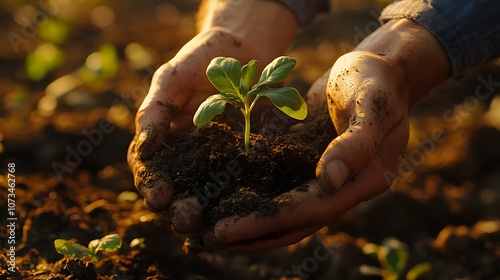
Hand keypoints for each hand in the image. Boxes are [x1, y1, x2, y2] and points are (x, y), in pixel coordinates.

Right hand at [128, 0, 298, 217]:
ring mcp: (219, 161)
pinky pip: (245, 180)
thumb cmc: (200, 60)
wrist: (244, 51)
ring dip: (209, 211)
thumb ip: (155, 110)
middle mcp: (189, 158)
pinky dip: (244, 195)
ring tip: (210, 224)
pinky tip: (248, 206)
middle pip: (179, 190)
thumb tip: (142, 149)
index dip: (151, 185)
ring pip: (210, 193)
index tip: (158, 196)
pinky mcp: (248, 160)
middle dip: (179, 208)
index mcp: (164, 141)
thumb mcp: (172, 78)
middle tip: (187, 218)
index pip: (150, 170)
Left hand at [202, 19, 449, 249]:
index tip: (226, 230)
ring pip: (283, 207)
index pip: (310, 210)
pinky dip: (252, 190)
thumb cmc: (380, 80)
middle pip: (293, 220)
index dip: (267, 221)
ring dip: (248, 219)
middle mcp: (342, 187)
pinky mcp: (307, 161)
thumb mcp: (373, 105)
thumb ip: (357, 143)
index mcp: (364, 181)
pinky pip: (278, 181)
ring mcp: (323, 177)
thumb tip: (329, 179)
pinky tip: (223, 192)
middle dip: (250, 231)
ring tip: (208, 228)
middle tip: (207, 238)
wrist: (379, 67)